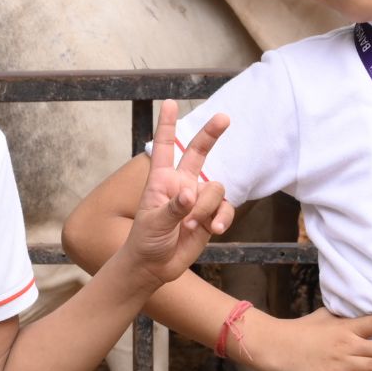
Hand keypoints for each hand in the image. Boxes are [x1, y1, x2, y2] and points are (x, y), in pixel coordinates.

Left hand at [121, 100, 233, 287]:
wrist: (155, 267)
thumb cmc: (146, 241)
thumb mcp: (154, 224)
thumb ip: (173, 209)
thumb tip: (190, 195)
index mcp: (161, 181)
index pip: (164, 147)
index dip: (166, 125)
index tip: (169, 103)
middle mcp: (181, 185)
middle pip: (198, 152)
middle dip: (211, 134)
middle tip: (224, 117)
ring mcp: (197, 200)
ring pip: (215, 189)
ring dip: (207, 207)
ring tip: (192, 225)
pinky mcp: (210, 216)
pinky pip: (225, 209)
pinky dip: (223, 217)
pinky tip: (215, 229)